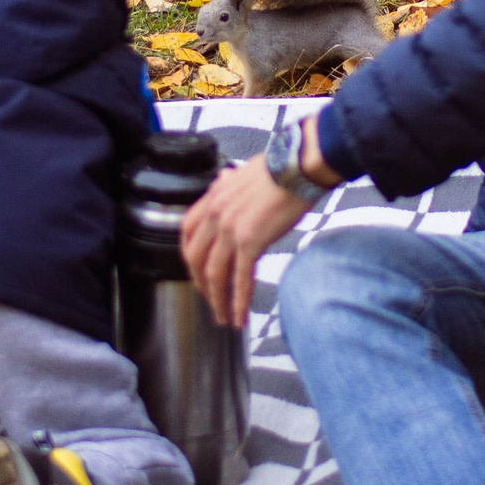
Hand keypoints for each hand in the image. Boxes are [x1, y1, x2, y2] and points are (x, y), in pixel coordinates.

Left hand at [179, 118, 340, 327]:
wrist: (298, 166)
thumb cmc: (279, 168)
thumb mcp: (244, 172)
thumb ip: (229, 182)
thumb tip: (222, 179)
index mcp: (212, 197)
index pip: (186, 232)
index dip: (188, 255)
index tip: (196, 270)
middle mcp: (215, 214)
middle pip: (195, 259)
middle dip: (201, 285)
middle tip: (210, 301)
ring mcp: (231, 229)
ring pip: (214, 274)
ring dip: (217, 300)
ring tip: (223, 317)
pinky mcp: (250, 242)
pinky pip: (240, 278)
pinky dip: (238, 301)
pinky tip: (240, 317)